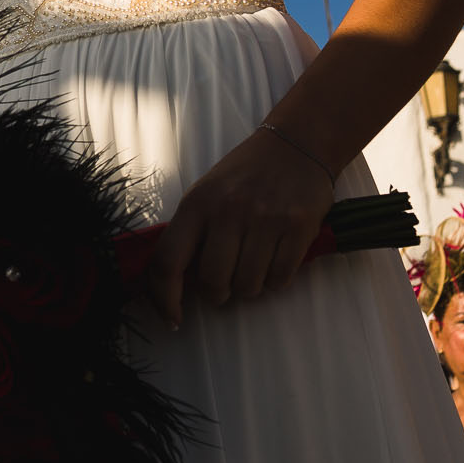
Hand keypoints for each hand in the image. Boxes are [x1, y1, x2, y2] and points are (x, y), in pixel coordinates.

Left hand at [146, 123, 332, 327]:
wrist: (296, 144)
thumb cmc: (245, 174)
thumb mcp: (206, 193)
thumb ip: (191, 233)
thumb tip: (176, 283)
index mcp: (197, 203)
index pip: (168, 262)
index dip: (165, 298)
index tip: (173, 318)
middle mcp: (228, 212)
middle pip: (212, 281)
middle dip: (217, 293)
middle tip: (223, 284)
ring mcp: (265, 220)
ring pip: (247, 286)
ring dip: (248, 287)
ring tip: (252, 264)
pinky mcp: (298, 228)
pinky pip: (279, 280)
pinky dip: (275, 280)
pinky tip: (274, 259)